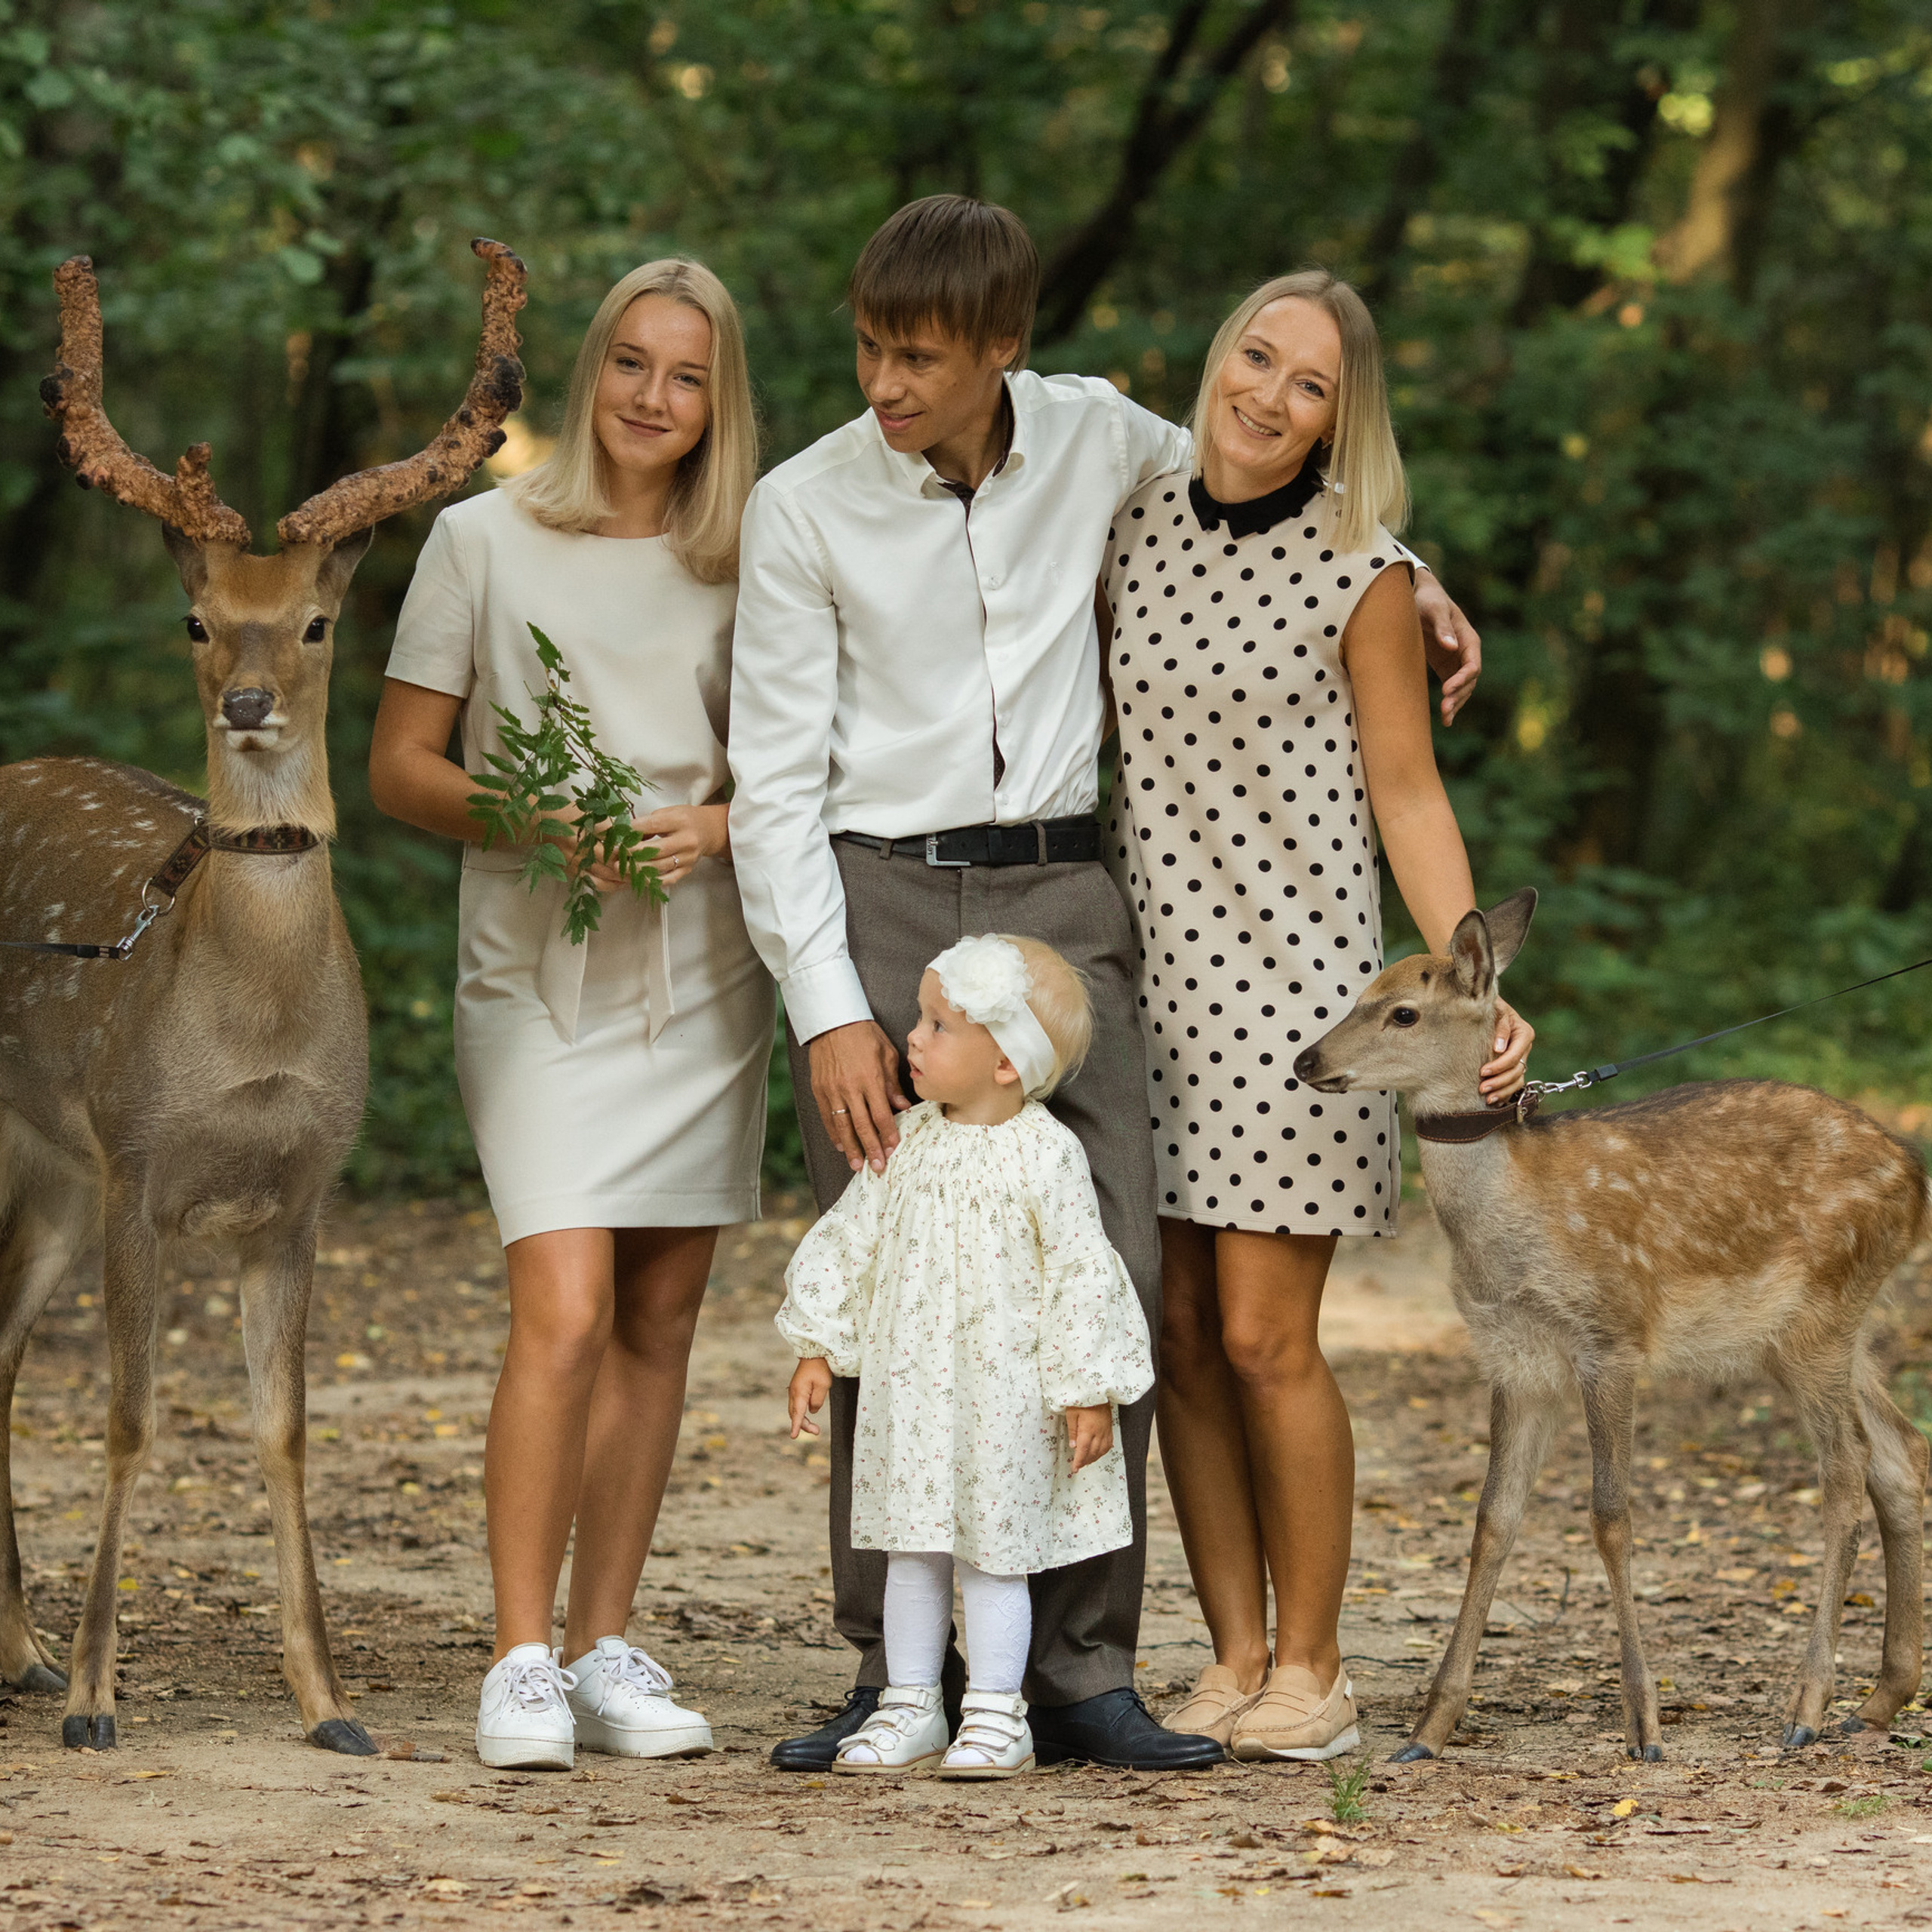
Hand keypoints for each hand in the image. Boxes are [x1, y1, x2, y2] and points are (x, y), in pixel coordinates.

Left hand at [576, 802, 726, 893]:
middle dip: (632, 852)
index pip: (653, 825)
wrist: (709, 831)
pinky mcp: (687, 871)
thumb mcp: (668, 812)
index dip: (633, 830)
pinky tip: (636, 878)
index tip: (617, 833)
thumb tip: (624, 833)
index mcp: (680, 821)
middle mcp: (686, 840)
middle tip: (614, 853)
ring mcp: (688, 858)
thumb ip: (648, 822)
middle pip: (655, 849)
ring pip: (659, 867)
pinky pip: (667, 879)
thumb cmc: (684, 819)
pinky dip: (650, 880)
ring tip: (620, 867)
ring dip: (636, 868)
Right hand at [788, 1357, 832, 1437]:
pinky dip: (801, 1413)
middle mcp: (793, 1393)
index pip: (797, 1413)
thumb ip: (817, 1401)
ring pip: (795, 1410)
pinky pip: (796, 1404)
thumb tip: (812, 1410)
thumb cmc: (819, 1368)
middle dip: (803, 1425)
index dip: (796, 1426)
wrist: (813, 1353)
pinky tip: (808, 1414)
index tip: (793, 1436)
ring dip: (802, 1420)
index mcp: (799, 1393)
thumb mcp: (823, 1385)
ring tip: (815, 1428)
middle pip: (795, 1414)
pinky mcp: (797, 1388)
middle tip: (816, 1431)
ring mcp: (794, 1390)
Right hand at [808, 1019, 910, 1174]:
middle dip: (871, 1149)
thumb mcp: (886, 1054)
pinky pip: (827, 1116)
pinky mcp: (819, 1089)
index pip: (881, 1114)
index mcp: (870, 1078)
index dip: (887, 1134)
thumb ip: (893, 1084)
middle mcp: (850, 1087)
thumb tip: (902, 1107)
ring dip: (851, 1148)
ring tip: (857, 1165)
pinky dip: (834, 1133)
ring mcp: (832, 1090)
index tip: (893, 1149)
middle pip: (862, 1125)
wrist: (832, 1021)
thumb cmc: (864, 1034)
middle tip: (878, 1167)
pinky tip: (841, 1145)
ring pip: (843, 1125)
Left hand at [1065, 1404, 1112, 1472]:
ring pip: (1101, 1450)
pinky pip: (1108, 1444)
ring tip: (1086, 1461)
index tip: (1074, 1469)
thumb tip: (1073, 1446)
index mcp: (1088, 1429)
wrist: (1098, 1391)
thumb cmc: (1082, 1400)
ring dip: (1094, 1458)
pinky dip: (1102, 1451)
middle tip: (1078, 1466)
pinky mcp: (1109, 1428)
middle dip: (1085, 1461)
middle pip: (1092, 1452)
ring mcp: (1105, 1431)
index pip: (1083, 1450)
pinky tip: (1098, 1453)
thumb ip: (1072, 1431)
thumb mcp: (1072, 1413)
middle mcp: (1098, 1432)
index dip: (1079, 1461)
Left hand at [1413, 568, 1481, 725]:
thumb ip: (1442, 627)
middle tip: (1444, 709)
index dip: (1462, 679)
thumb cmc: (1427, 600)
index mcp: (1468, 639)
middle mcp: (1465, 652)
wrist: (1417, 597)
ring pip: (1462, 688)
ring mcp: (1455, 662)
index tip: (1446, 689)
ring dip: (1456, 703)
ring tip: (1445, 719)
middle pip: (1469, 681)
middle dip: (1459, 696)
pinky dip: (1450, 702)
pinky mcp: (1444, 668)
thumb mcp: (1433, 609)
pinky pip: (1451, 689)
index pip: (1472, 664)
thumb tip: (1452, 647)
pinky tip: (1444, 719)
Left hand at [1479, 998, 1534, 1102]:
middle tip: (1482, 1088)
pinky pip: (1514, 1084)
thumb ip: (1500, 1026)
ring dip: (1503, 1091)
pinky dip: (1505, 1093)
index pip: (1515, 1055)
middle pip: (1516, 1070)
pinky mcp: (1514, 1066)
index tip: (1483, 1071)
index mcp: (1524, 1033)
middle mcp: (1524, 1047)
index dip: (1500, 1066)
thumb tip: (1499, 1048)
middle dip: (1499, 1081)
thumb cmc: (1489, 1007)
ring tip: (1487, 1099)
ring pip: (1517, 1080)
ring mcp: (1521, 1058)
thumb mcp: (1495, 1009)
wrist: (1486, 1009)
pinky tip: (1494, 1101)